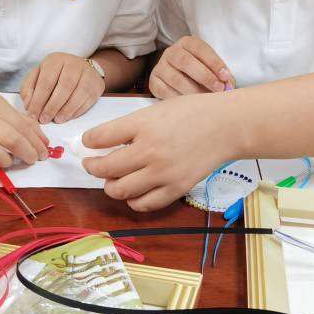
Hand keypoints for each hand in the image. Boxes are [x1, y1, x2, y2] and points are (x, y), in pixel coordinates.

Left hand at [20, 52, 105, 123]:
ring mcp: (88, 73)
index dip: (38, 100)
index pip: (46, 81)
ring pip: (79, 93)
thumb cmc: (55, 75)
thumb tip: (28, 105)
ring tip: (57, 120)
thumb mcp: (38, 76)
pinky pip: (88, 100)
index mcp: (55, 60)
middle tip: (44, 119)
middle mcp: (73, 64)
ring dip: (66, 110)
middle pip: (64, 86)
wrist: (80, 68)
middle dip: (52, 106)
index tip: (33, 115)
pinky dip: (78, 111)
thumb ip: (29, 89)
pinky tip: (68, 117)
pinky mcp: (97, 84)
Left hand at [81, 94, 234, 210]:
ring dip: (110, 186)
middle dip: (92, 167)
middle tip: (92, 164)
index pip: (100, 137)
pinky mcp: (175, 188)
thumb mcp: (156, 109)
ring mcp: (163, 173)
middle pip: (106, 168)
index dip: (88, 142)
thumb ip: (130, 126)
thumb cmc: (192, 112)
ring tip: (112, 179)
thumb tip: (103, 141)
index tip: (87, 143)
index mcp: (143, 124)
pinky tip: (133, 191)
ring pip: (120, 190)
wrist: (226, 126)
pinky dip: (132, 200)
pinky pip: (143, 204)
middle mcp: (150, 150)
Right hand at [149, 37, 234, 98]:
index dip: (214, 62)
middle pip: (186, 61)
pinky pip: (166, 92)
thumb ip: (220, 75)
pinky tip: (191, 106)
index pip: (200, 48)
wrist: (176, 77)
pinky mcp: (154, 82)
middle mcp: (171, 52)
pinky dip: (180, 100)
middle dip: (205, 76)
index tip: (226, 77)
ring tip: (207, 101)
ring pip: (176, 79)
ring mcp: (160, 67)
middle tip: (218, 89)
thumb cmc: (199, 72)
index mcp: (187, 43)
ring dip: (194, 91)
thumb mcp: (210, 67)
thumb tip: (229, 87)